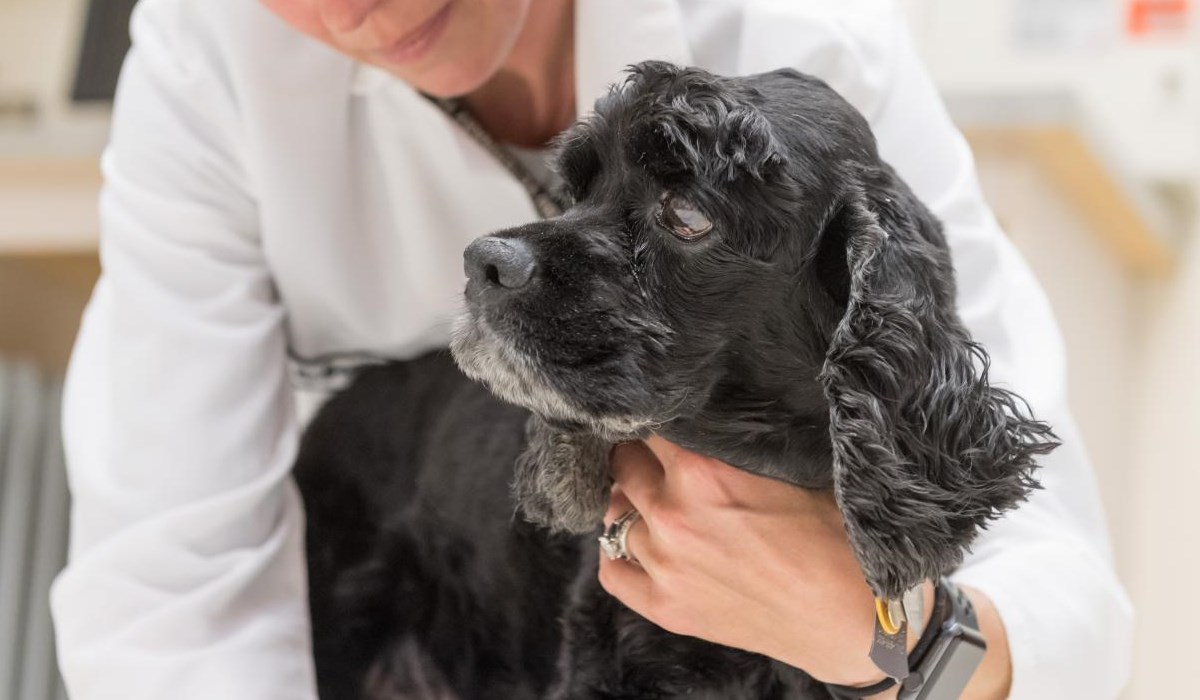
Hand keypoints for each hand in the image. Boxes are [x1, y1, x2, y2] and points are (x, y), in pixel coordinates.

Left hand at [598, 436, 913, 686]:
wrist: (853, 616)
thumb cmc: (833, 537)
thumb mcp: (787, 467)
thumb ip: (732, 446)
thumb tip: (701, 419)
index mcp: (702, 471)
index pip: (650, 425)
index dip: (658, 419)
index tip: (663, 420)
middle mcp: (672, 514)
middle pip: (624, 465)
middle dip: (639, 457)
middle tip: (658, 459)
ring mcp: (663, 564)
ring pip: (615, 515)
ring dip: (631, 504)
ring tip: (652, 503)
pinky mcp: (664, 607)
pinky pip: (611, 571)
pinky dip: (618, 553)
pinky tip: (637, 543)